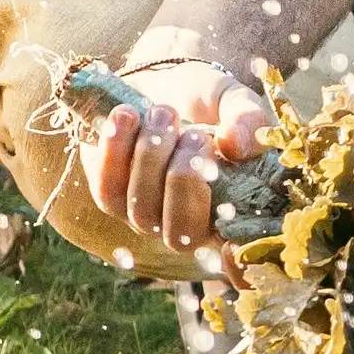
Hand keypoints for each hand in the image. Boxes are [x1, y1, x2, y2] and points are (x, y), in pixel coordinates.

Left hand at [79, 60, 272, 260]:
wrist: (160, 81)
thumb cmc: (206, 102)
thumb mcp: (233, 101)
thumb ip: (247, 118)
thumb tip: (235, 145)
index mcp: (228, 212)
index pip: (238, 265)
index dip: (238, 272)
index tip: (232, 247)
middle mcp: (186, 225)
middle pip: (179, 233)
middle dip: (185, 178)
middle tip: (196, 133)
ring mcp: (144, 213)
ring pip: (141, 208)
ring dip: (151, 156)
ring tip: (164, 113)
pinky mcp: (110, 192)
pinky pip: (106, 186)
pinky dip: (115, 148)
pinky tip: (128, 114)